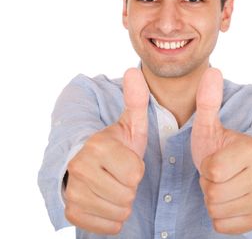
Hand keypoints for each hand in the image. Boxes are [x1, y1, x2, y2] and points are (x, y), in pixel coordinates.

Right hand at [64, 68, 148, 234]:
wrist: (91, 165)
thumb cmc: (116, 145)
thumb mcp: (131, 123)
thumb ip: (136, 100)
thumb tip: (133, 70)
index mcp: (97, 145)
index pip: (135, 174)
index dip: (136, 169)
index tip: (125, 159)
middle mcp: (80, 167)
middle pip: (127, 194)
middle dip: (129, 186)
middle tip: (119, 173)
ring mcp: (74, 191)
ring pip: (119, 211)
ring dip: (122, 201)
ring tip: (113, 184)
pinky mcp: (72, 210)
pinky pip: (107, 226)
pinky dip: (111, 216)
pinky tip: (105, 198)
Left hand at [191, 68, 251, 233]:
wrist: (234, 170)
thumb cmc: (218, 146)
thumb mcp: (208, 125)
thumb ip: (208, 101)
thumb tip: (213, 70)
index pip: (212, 171)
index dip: (205, 168)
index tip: (214, 160)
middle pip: (214, 192)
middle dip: (208, 185)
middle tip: (216, 174)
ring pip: (219, 210)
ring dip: (213, 200)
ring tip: (221, 185)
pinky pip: (226, 225)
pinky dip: (220, 215)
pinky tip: (227, 200)